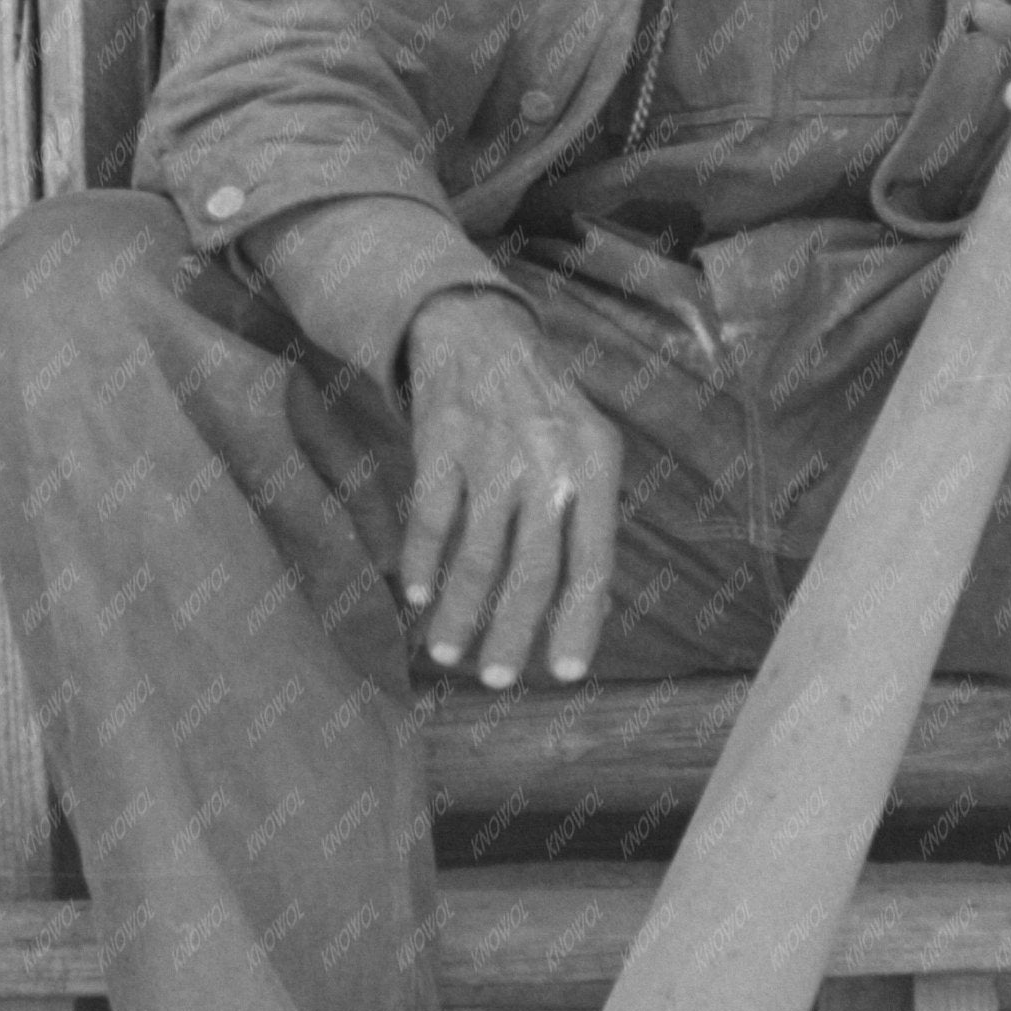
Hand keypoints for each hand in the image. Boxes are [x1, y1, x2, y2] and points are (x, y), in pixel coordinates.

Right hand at [400, 292, 620, 688]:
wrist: (478, 330)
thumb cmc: (539, 408)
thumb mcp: (584, 449)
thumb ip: (585, 518)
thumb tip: (582, 610)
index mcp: (595, 467)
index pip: (593, 562)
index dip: (579, 623)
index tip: (564, 673)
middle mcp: (550, 461)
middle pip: (534, 570)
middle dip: (513, 633)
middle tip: (495, 679)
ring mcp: (494, 451)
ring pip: (478, 554)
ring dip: (460, 612)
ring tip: (446, 652)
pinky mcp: (441, 441)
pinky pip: (431, 519)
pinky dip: (422, 563)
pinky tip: (415, 593)